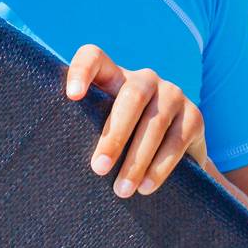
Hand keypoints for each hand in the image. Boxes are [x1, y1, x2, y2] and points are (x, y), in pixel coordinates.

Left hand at [64, 45, 207, 196]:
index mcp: (114, 76)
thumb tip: (52, 159)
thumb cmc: (122, 140)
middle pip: (132, 97)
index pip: (94, 57)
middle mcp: (145, 79)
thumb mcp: (101, 127)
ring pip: (154, 123)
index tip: (71, 96)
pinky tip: (145, 186)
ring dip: (137, 160)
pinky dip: (160, 167)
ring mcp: (173, 94)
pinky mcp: (195, 115)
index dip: (82, 70)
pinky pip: (176, 141)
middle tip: (99, 168)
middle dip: (115, 135)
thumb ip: (83, 127)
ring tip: (121, 190)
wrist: (175, 151)